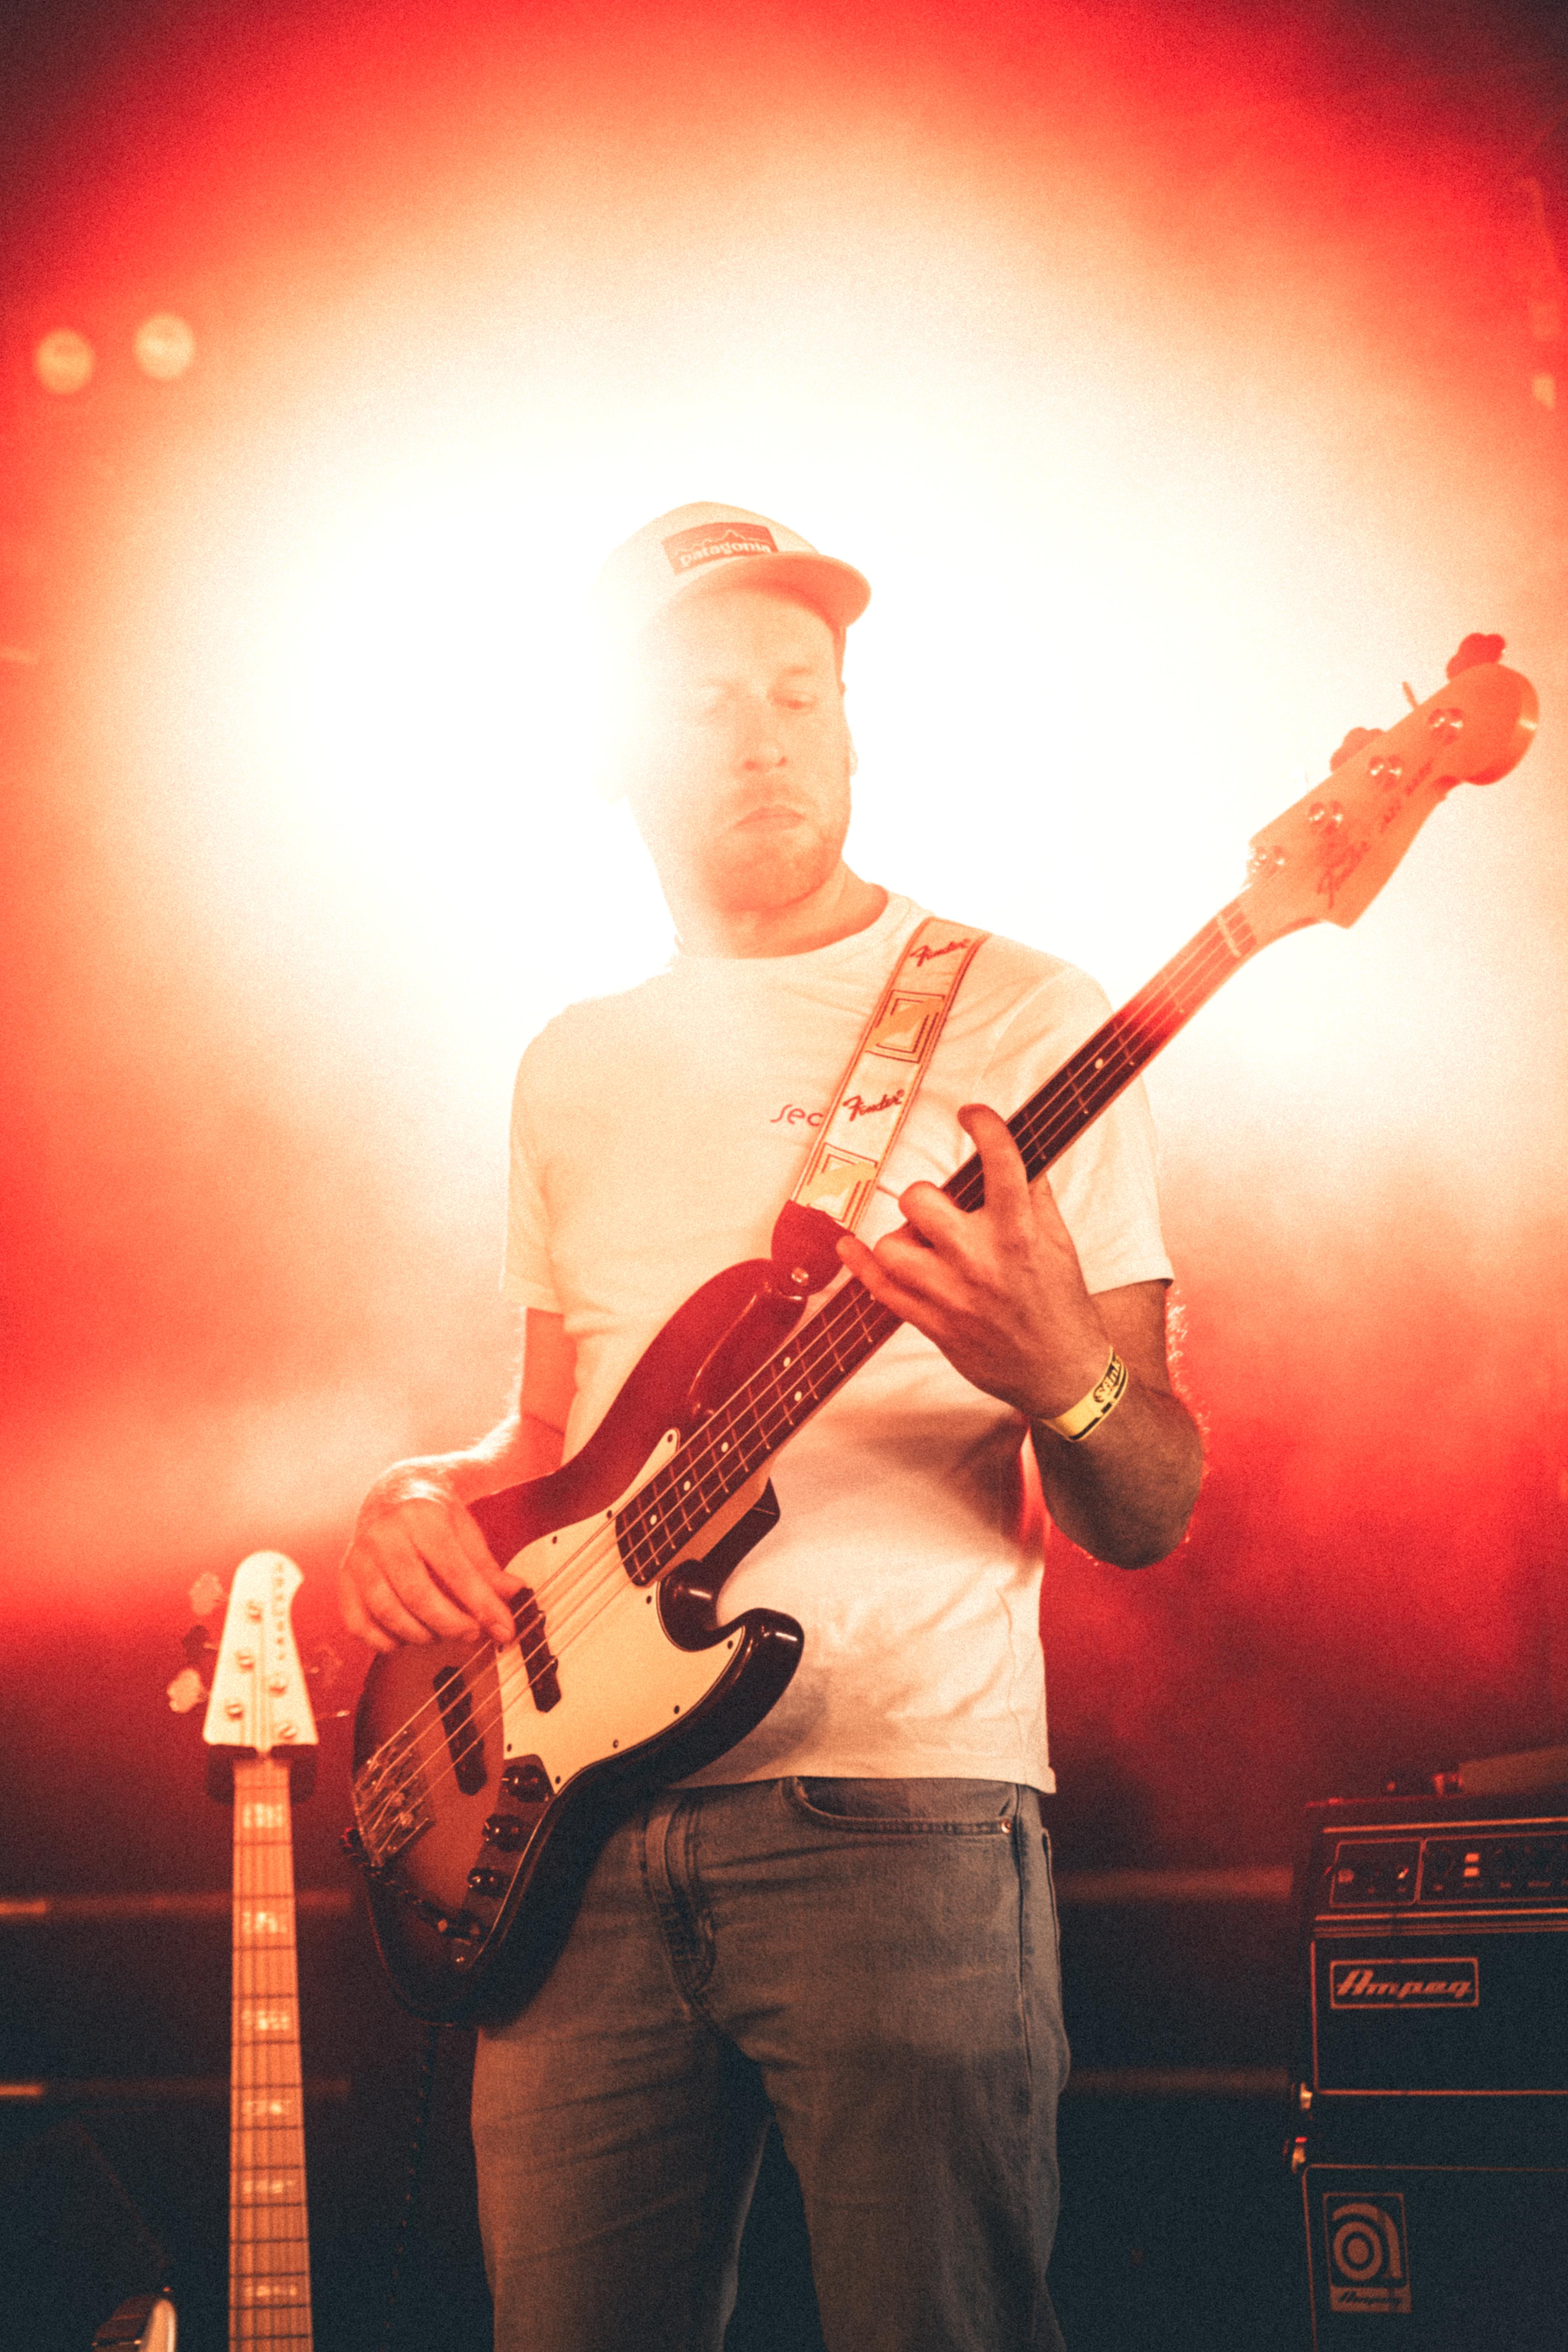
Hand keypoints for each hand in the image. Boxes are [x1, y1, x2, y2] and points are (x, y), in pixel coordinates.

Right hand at [337, 1461, 516, 1651]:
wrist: (394, 1491)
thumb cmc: (434, 1514)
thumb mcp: (467, 1531)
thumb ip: (489, 1568)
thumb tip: (514, 1595)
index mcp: (421, 1516)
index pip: (454, 1569)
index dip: (481, 1604)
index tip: (504, 1629)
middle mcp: (384, 1535)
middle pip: (416, 1594)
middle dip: (450, 1624)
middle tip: (473, 1634)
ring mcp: (359, 1557)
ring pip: (386, 1610)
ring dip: (420, 1634)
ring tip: (443, 1633)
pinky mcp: (344, 1578)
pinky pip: (357, 1622)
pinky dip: (383, 1640)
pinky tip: (407, 1636)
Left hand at [835, 1103, 1110, 1421]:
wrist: (1062, 1374)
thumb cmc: (1062, 1304)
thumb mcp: (1059, 1243)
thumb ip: (1035, 1196)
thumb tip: (1015, 1151)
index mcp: (1020, 1232)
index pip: (1001, 1160)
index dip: (983, 1125)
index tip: (971, 1114)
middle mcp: (982, 1259)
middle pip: (920, 1199)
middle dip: (925, 1198)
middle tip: (941, 1212)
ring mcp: (953, 1294)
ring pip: (893, 1244)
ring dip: (904, 1238)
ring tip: (924, 1247)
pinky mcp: (933, 1324)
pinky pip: (880, 1289)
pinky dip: (860, 1263)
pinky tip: (850, 1246)